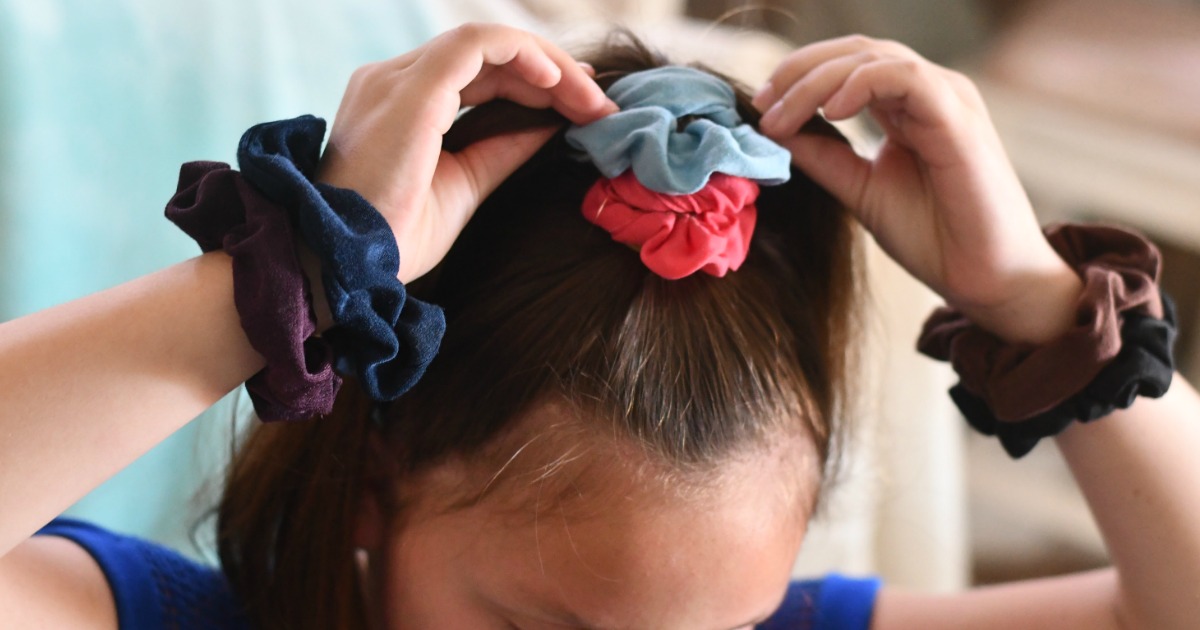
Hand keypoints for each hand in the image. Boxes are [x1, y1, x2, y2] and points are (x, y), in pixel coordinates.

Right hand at [316, 23, 617, 281]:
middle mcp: (390, 82)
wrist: (345, 267)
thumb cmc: (391, 241)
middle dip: (549, 75)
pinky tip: (559, 82)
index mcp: (398, 106)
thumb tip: (551, 126)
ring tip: (590, 99)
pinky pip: (477, 44)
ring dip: (547, 66)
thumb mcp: (464, 186)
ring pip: (486, 43)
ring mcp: (396, 79)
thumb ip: (502, 149)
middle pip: (486, 57)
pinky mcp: (411, 88)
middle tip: (598, 104)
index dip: (532, 85)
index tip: (580, 108)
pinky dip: (524, 54)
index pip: (476, 76)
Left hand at [753, 36, 1081, 342]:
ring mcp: (948, 100)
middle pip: (856, 51)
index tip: (760, 109)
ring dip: (818, 80)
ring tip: (783, 115)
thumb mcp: (860, 188)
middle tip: (761, 105)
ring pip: (875, 57)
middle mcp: (930, 93)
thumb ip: (823, 157)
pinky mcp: (959, 119)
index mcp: (908, 106)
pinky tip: (832, 111)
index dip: (798, 77)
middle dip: (799, 71)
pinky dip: (862, 84)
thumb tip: (774, 132)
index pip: (848, 64)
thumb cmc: (934, 237)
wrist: (984, 279)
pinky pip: (906, 77)